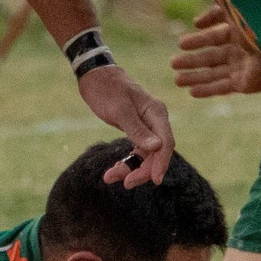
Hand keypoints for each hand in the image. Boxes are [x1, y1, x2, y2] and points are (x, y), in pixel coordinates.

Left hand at [75, 64, 173, 186]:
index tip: (155, 180)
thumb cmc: (106, 89)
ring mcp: (147, 126)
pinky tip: (114, 171)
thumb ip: (137, 129)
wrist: (94, 76)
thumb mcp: (119, 109)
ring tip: (110, 177)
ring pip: (146, 155)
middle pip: (157, 153)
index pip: (166, 142)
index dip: (162, 163)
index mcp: (156, 112)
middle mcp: (155, 121)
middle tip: (126, 184)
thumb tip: (157, 148)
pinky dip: (126, 162)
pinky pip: (136, 152)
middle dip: (143, 170)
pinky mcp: (136, 130)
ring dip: (131, 169)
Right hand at [170, 3, 260, 97]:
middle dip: (192, 61)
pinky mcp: (245, 84)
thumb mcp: (233, 12)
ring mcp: (242, 69)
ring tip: (177, 80)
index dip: (198, 41)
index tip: (181, 44)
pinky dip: (207, 90)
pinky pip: (222, 88)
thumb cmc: (258, 25)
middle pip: (212, 58)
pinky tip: (192, 92)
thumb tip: (195, 22)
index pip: (214, 38)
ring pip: (214, 74)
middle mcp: (240, 52)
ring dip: (195, 77)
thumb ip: (214, 13)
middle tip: (172, 63)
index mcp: (240, 34)